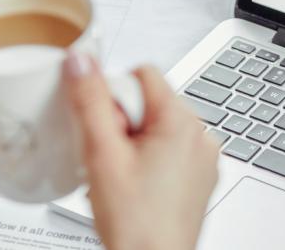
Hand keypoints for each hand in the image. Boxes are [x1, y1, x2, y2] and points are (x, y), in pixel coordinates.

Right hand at [63, 51, 219, 249]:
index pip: (142, 74)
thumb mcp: (102, 154)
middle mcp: (201, 137)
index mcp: (183, 122)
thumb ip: (90, 101)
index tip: (102, 125)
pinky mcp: (199, 178)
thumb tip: (81, 61)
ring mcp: (203, 159)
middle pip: (149, 102)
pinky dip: (147, 162)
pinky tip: (133, 186)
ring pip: (156, 128)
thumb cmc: (137, 223)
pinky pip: (168, 153)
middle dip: (121, 123)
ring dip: (132, 144)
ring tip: (120, 176)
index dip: (113, 96)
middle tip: (109, 158)